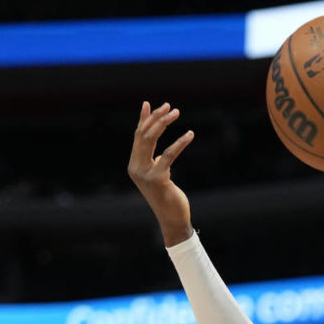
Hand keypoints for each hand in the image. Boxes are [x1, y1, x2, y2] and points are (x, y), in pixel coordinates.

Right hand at [127, 101, 194, 245]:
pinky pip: (169, 155)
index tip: (151, 104)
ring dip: (164, 123)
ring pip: (151, 140)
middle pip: (143, 135)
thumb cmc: (168, 196)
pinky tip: (190, 134)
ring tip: (176, 112)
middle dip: (156, 118)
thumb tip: (159, 152)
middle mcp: (135, 167)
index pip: (138, 136)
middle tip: (170, 107)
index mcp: (134, 165)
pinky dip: (179, 142)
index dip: (143, 119)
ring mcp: (144, 173)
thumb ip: (156, 161)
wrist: (172, 219)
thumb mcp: (160, 175)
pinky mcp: (158, 179)